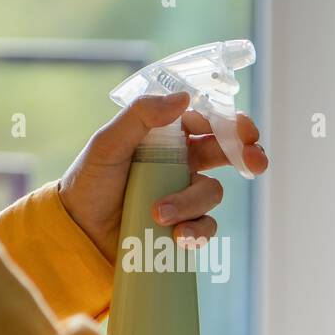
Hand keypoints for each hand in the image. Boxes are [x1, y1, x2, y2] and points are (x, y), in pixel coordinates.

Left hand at [57, 92, 268, 262]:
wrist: (78, 232)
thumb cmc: (89, 183)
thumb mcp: (107, 145)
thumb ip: (141, 117)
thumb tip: (183, 98)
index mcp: (166, 137)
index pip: (206, 123)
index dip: (232, 125)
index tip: (246, 132)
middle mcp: (181, 163)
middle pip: (227, 153)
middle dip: (247, 155)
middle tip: (256, 161)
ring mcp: (185, 195)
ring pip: (211, 193)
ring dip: (190, 203)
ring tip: (159, 215)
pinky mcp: (185, 225)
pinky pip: (206, 226)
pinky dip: (195, 231)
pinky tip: (177, 236)